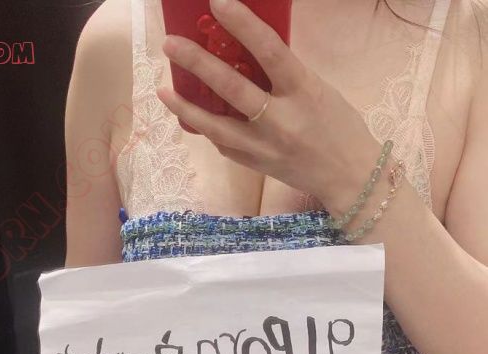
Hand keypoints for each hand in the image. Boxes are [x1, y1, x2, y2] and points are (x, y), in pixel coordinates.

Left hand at [156, 0, 380, 213]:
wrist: (349, 177)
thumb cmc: (339, 127)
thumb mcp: (317, 91)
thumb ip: (284, 76)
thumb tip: (247, 55)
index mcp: (303, 91)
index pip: (268, 50)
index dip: (242, 23)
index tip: (218, 3)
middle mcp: (280, 120)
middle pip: (232, 88)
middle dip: (197, 63)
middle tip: (171, 44)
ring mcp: (263, 147)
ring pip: (216, 125)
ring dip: (186, 106)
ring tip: (163, 90)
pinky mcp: (254, 165)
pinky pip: (223, 143)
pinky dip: (207, 127)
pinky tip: (191, 115)